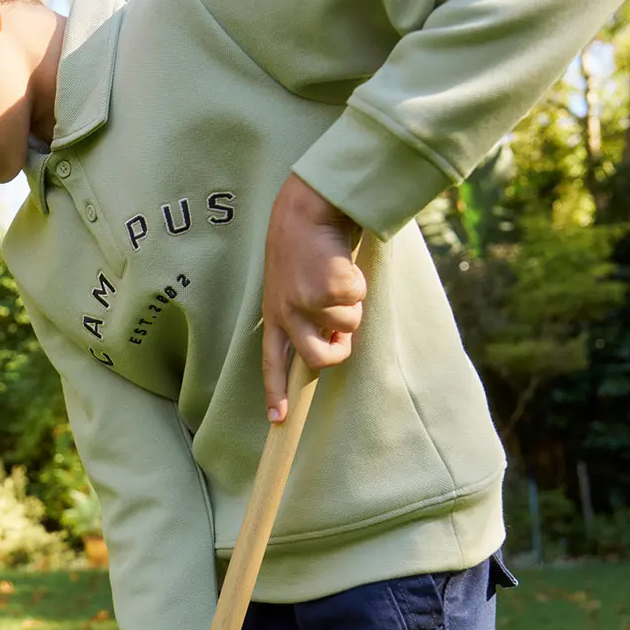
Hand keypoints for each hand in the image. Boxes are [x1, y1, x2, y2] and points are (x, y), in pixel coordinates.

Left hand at [263, 173, 364, 421]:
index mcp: (273, 315)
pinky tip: (340, 264)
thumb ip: (305, 315)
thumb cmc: (304, 249)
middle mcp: (285, 314)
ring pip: (347, 327)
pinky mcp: (326, 289)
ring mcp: (305, 303)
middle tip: (344, 335)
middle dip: (339, 351)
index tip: (277, 419)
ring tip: (336, 277)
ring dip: (352, 304)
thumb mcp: (292, 285)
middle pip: (319, 360)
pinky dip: (358, 283)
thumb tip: (334, 344)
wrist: (304, 210)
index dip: (275, 391)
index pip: (271, 362)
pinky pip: (357, 300)